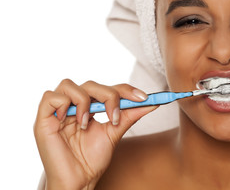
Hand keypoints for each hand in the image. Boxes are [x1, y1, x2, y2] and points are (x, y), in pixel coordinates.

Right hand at [34, 79, 156, 189]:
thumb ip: (129, 115)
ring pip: (68, 85)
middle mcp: (73, 106)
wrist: (78, 181)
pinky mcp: (43, 120)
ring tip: (87, 124)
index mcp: (88, 107)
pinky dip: (63, 104)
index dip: (124, 89)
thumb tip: (152, 102)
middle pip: (90, 84)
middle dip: (107, 96)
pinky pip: (49, 97)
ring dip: (84, 101)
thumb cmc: (92, 159)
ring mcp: (57, 111)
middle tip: (114, 115)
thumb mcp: (114, 133)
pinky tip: (71, 121)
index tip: (143, 97)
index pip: (106, 88)